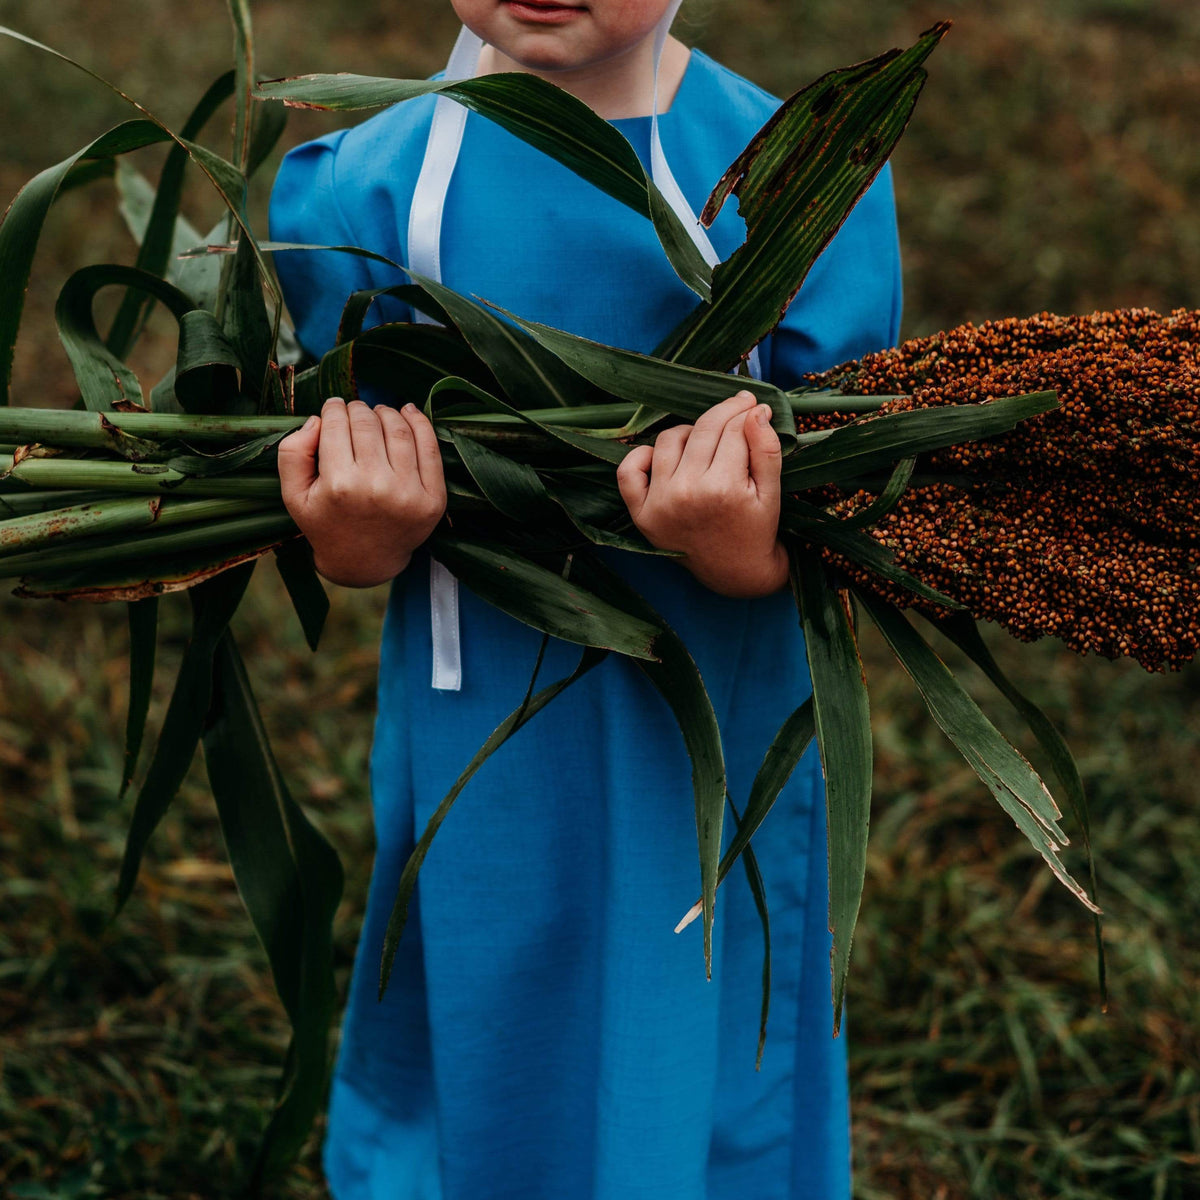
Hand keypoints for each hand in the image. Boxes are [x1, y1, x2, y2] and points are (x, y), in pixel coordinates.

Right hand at [277, 397, 446, 587]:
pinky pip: (430, 448)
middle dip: (358, 409)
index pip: (338, 425)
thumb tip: (317, 419)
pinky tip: (408, 412)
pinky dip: (420, 423)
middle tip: (354, 411)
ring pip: (399, 430)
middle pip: (368, 424)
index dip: (334, 409)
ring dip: (386, 413)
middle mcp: (377, 487)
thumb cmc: (326, 524)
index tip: (334, 407)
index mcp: (339, 485)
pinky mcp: (433, 498)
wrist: (365, 562)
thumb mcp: (294, 495)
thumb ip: (292, 453)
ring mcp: (409, 493)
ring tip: (377, 413)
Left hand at [616, 391, 788, 597]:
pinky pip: (629, 470)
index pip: (733, 429)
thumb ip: (765, 449)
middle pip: (704, 429)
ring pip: (669, 439)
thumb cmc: (756, 529)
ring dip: (690, 432)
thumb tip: (755, 409)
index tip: (753, 404)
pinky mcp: (641, 514)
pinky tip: (663, 457)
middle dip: (725, 412)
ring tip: (707, 441)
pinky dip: (642, 456)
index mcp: (723, 489)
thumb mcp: (772, 492)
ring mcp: (659, 503)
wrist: (734, 572)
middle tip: (738, 407)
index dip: (746, 411)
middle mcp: (687, 493)